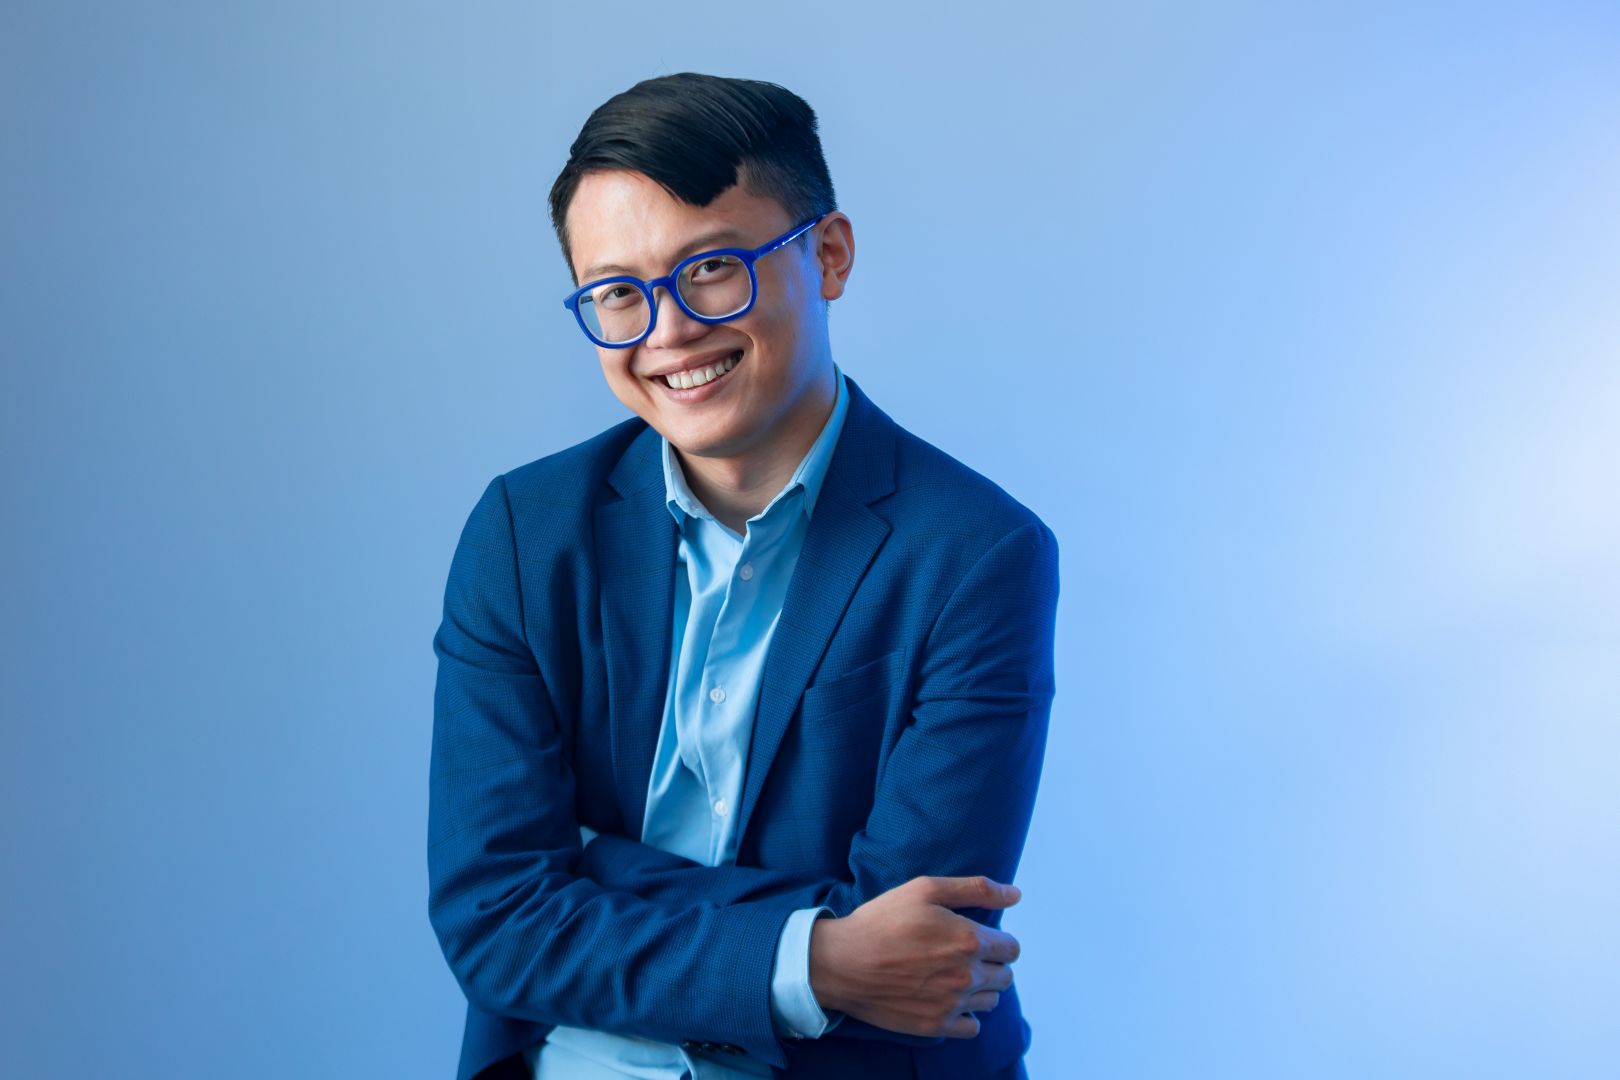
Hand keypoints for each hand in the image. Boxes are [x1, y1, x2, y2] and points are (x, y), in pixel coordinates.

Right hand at [808, 875, 1020, 1037]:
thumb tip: (1015, 895)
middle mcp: (967, 976)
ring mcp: (952, 1004)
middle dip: (992, 963)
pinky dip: (966, 1015)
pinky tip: (947, 999)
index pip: (1011, 948)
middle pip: (1006, 976)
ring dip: (981, 988)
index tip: (978, 937)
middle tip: (963, 955)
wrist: (842, 962)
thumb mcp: (925, 889)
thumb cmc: (882, 920)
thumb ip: (976, 889)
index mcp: (970, 941)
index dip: (998, 940)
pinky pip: (972, 1027)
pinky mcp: (936, 1025)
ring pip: (991, 1000)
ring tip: (953, 975)